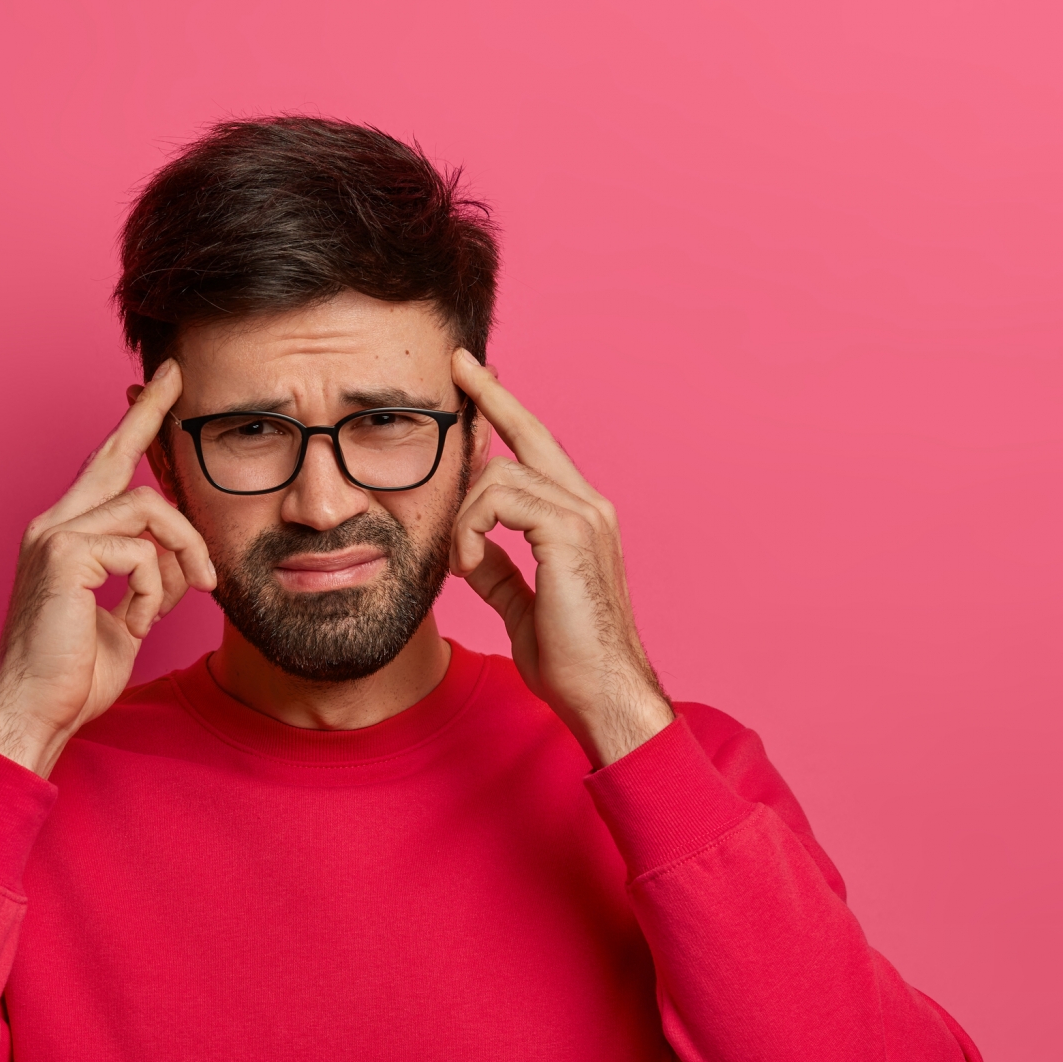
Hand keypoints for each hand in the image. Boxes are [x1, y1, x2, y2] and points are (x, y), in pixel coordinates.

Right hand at [0, 361, 216, 776]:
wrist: (33, 714)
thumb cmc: (72, 678)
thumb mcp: (126, 622)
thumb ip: (150, 582)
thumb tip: (183, 563)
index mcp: (66, 537)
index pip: (106, 471)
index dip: (134, 428)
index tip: (161, 389)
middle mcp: (54, 526)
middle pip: (115, 456)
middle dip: (148, 413)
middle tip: (178, 376)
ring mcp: (55, 536)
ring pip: (148, 509)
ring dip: (185, 551)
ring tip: (194, 591)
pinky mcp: (63, 555)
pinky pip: (140, 552)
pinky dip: (154, 590)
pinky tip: (139, 621)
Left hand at [449, 348, 673, 766]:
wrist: (604, 695)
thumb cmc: (572, 661)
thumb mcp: (522, 607)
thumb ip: (501, 570)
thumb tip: (475, 550)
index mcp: (580, 519)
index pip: (538, 452)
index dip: (506, 415)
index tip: (475, 385)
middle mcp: (589, 506)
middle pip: (531, 433)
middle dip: (491, 397)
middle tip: (458, 366)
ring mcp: (584, 515)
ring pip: (499, 475)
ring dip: (464, 518)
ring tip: (461, 564)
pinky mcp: (570, 532)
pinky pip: (500, 500)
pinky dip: (471, 530)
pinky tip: (468, 566)